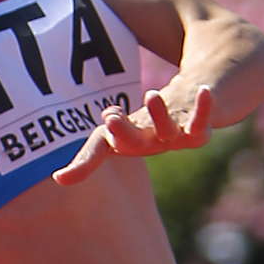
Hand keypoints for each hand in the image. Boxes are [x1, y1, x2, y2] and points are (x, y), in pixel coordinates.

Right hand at [53, 82, 216, 185]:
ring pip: (166, 130)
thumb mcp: (112, 129)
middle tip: (109, 118)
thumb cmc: (143, 125)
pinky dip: (204, 108)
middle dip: (121, 132)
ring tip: (150, 93)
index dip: (86, 159)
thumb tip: (59, 173)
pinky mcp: (198, 132)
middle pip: (133, 142)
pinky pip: (201, 123)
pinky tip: (205, 90)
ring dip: (158, 114)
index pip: (103, 146)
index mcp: (124, 142)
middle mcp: (147, 145)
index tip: (64, 173)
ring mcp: (174, 140)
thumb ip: (89, 136)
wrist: (186, 118)